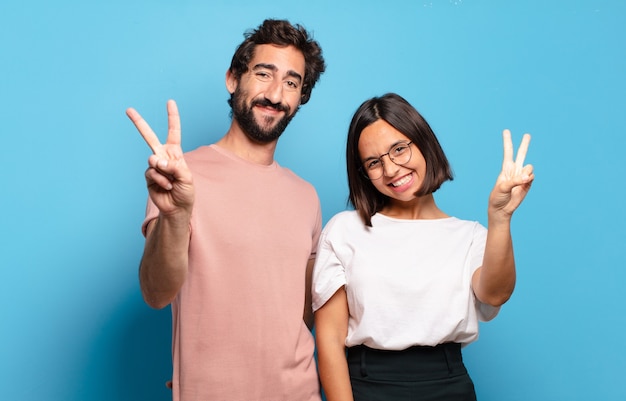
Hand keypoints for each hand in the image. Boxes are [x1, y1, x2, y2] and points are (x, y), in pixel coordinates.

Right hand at [126, 100, 194, 216]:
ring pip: (153, 160)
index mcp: (175, 153)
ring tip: (171, 183)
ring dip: (164, 172)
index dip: (172, 117)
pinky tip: (166, 187)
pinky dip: (161, 180)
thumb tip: (156, 161)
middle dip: (139, 123)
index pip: (173, 132)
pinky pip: (152, 173)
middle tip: (128, 109)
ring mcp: (154, 166)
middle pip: (149, 137)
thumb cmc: (186, 192)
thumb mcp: (187, 178)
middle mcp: (163, 156)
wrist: (177, 208)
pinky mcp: (148, 177)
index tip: (170, 102)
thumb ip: (174, 167)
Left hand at [488, 129, 533, 219]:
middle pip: (521, 154)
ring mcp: (522, 176)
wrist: (501, 209)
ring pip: (529, 166)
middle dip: (524, 144)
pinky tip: (524, 184)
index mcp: (506, 168)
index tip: (506, 131)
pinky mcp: (528, 183)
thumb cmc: (498, 197)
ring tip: (520, 180)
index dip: (507, 141)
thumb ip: (515, 181)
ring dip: (526, 172)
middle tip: (527, 134)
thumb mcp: (503, 187)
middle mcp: (515, 170)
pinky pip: (532, 176)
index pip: (508, 152)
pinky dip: (529, 179)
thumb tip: (528, 176)